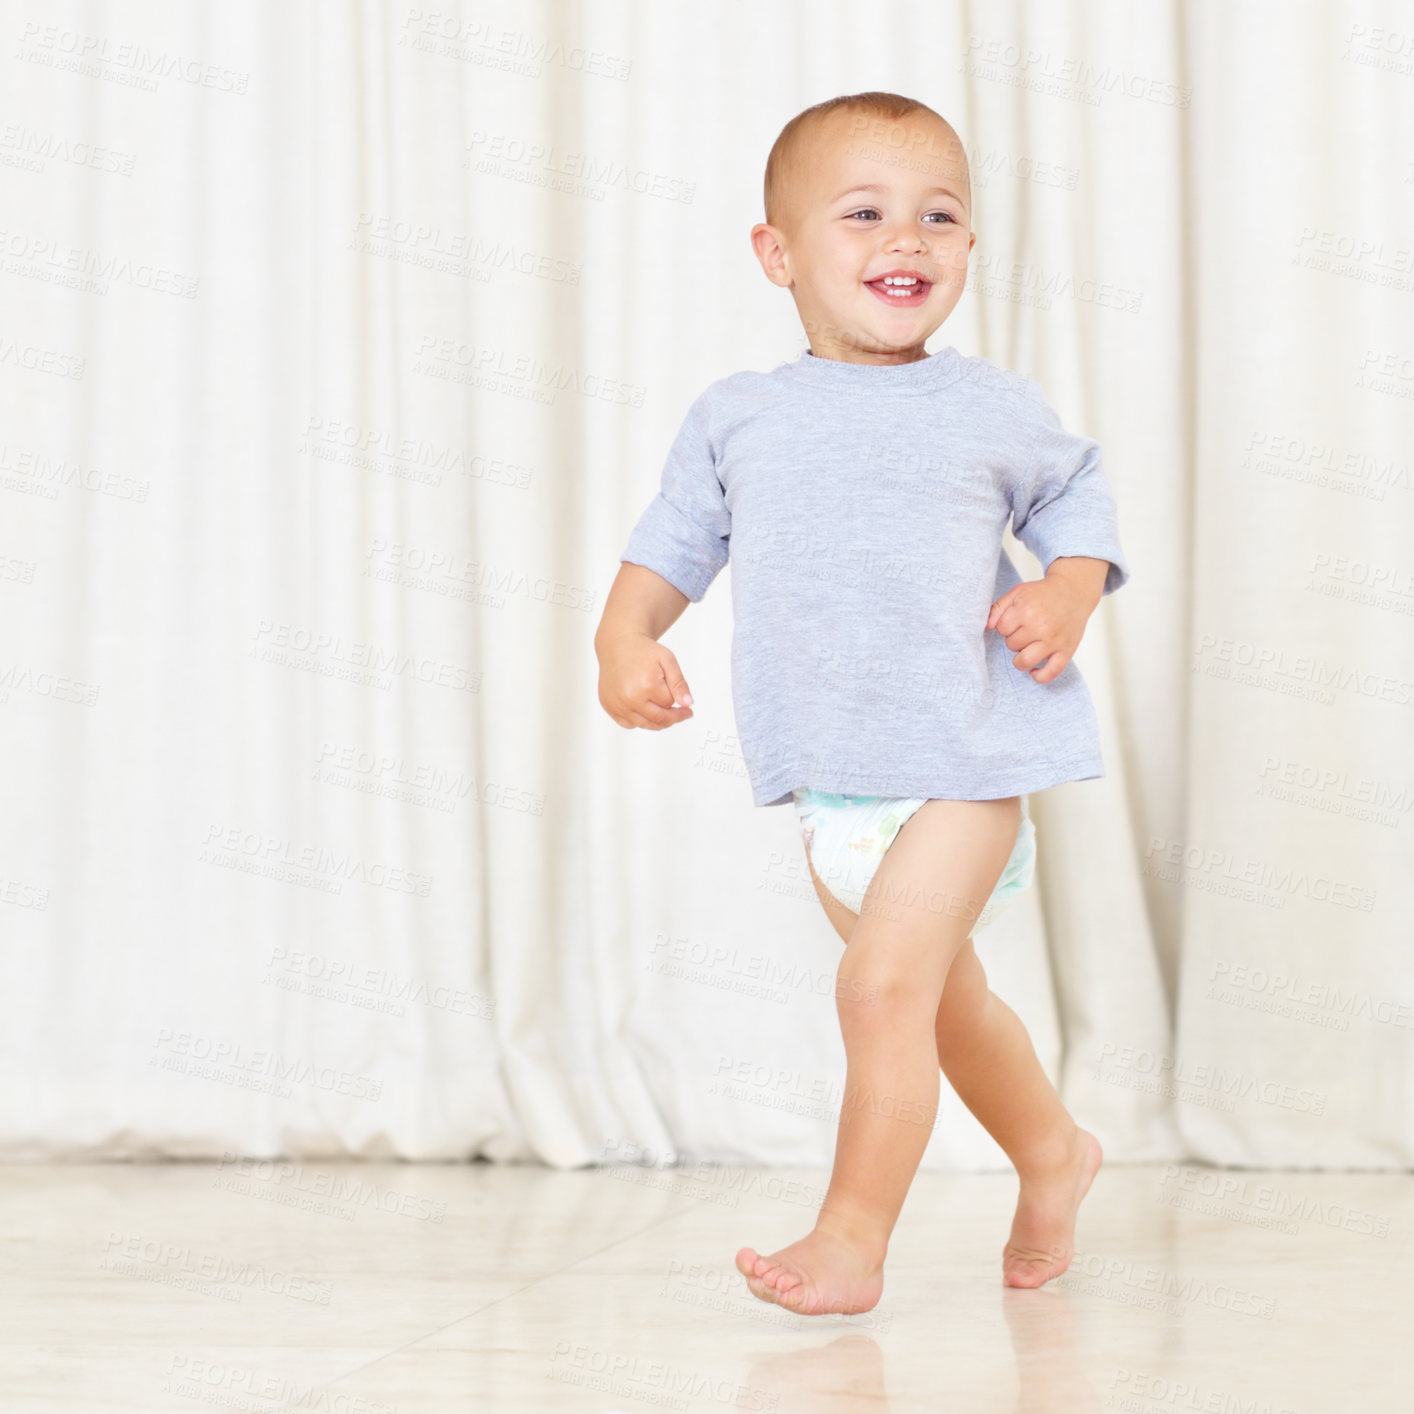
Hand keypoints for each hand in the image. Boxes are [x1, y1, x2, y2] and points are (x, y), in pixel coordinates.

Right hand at [596, 633, 695, 729]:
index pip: (669, 704)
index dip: (676, 700)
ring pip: (645, 724)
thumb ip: (679, 683)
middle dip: (674, 717)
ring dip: (658, 721)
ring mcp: (617, 704)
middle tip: (683, 714)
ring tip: (665, 713)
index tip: (684, 702)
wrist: (618, 645)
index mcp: (646, 685)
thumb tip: (688, 703)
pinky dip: (639, 721)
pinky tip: (645, 711)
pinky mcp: (608, 706)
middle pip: (659, 719)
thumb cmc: (644, 651)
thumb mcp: (668, 661)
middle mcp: (630, 698)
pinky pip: (629, 724)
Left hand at [986, 557, 1106, 682]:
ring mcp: (1053, 641)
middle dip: (1015, 639)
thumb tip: (986, 626)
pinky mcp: (1066, 651)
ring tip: (1027, 649)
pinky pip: (1050, 673)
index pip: (1001, 629)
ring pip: (1024, 661)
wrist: (1073, 592)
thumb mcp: (1018, 593)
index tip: (1015, 622)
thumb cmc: (1044, 594)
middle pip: (1012, 645)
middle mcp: (1040, 626)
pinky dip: (1039, 676)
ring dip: (1021, 658)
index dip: (1005, 626)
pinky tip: (1034, 671)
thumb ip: (998, 608)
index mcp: (1026, 610)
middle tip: (1026, 631)